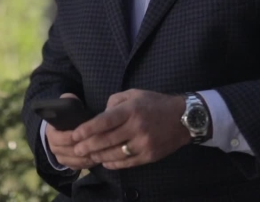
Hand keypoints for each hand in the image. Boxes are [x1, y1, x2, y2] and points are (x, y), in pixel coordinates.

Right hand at [44, 94, 95, 170]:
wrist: (62, 128)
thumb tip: (69, 98)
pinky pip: (77, 167)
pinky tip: (97, 159)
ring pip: (73, 161)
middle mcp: (53, 147)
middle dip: (82, 149)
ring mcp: (60, 157)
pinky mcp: (68, 163)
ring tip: (99, 152)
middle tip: (96, 145)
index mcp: (51, 133)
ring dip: (86, 158)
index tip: (83, 134)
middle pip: (68, 151)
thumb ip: (67, 100)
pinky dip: (87, 164)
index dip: (71, 137)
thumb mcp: (65, 105)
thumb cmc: (67, 116)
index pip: (59, 138)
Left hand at [72, 89, 190, 169]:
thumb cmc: (155, 104)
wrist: (184, 118)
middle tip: (76, 149)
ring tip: (89, 156)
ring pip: (115, 153)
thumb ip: (115, 101)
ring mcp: (144, 143)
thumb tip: (101, 114)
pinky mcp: (150, 155)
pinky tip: (105, 162)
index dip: (87, 129)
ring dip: (99, 156)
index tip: (75, 134)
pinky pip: (127, 163)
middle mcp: (137, 127)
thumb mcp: (134, 94)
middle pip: (106, 140)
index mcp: (131, 110)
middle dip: (88, 146)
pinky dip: (114, 164)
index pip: (104, 121)